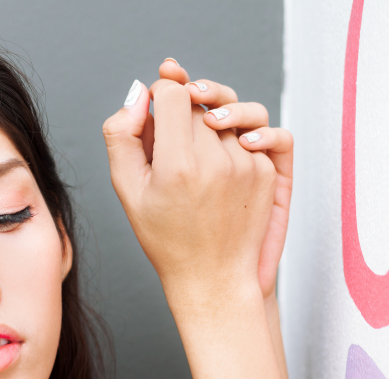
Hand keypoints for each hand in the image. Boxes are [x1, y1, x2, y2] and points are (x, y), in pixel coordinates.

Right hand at [102, 76, 274, 302]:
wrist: (212, 276)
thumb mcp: (127, 189)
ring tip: (195, 148)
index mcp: (177, 165)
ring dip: (209, 123)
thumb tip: (138, 93)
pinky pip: (252, 131)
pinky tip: (219, 158)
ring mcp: (247, 166)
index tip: (153, 108)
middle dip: (181, 111)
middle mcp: (216, 161)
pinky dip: (233, 137)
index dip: (159, 93)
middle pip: (198, 102)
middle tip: (169, 141)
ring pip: (226, 114)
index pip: (172, 93)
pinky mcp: (267, 172)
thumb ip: (121, 135)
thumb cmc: (165, 236)